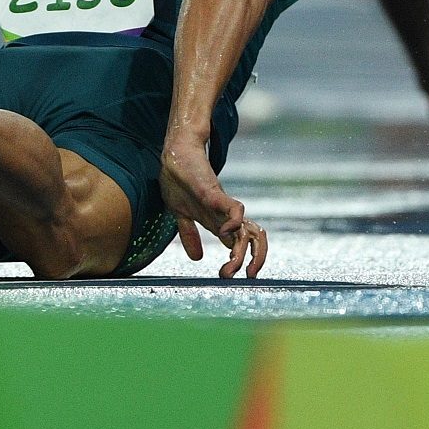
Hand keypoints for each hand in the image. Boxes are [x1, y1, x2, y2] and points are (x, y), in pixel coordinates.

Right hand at [159, 134, 266, 278]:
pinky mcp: (215, 192)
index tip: (229, 275)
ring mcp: (222, 204)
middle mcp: (225, 215)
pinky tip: (226, 233)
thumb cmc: (179, 179)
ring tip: (236, 266)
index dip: (241, 261)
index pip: (239, 243)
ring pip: (246, 229)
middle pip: (253, 239)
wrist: (176, 152)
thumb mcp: (180, 213)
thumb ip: (189, 234)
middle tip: (245, 276)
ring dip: (245, 250)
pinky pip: (233, 209)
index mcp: (218, 221)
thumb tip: (197, 258)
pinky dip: (234, 223)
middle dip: (253, 260)